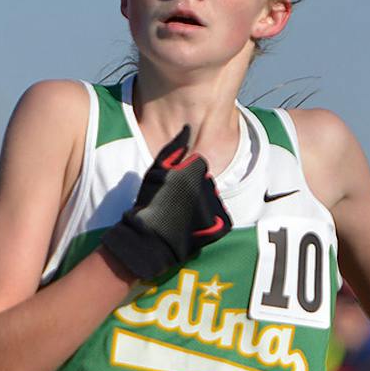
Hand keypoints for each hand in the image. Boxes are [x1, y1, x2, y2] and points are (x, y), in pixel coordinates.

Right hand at [99, 125, 229, 284]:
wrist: (149, 240)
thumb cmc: (148, 204)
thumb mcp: (155, 171)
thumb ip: (173, 149)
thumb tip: (187, 130)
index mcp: (195, 170)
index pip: (198, 166)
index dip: (184, 177)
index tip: (172, 189)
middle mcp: (209, 186)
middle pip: (206, 183)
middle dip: (193, 191)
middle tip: (175, 205)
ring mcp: (215, 207)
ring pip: (212, 200)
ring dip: (201, 207)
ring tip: (182, 218)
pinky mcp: (220, 227)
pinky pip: (221, 220)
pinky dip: (212, 224)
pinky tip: (194, 228)